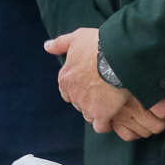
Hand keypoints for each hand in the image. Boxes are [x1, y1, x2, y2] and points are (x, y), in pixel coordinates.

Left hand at [43, 28, 164, 136]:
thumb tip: (46, 47)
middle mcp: (72, 94)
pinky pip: (101, 126)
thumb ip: (60, 44)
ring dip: (97, 110)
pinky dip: (106, 123)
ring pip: (89, 115)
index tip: (90, 82)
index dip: (78, 87)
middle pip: (78, 103)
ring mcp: (86, 106)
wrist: (118, 55)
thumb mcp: (76, 38)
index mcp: (65, 78)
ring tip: (111, 101)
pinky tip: (114, 115)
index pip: (66, 90)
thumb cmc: (97, 44)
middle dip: (88, 99)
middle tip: (103, 89)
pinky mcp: (101, 114)